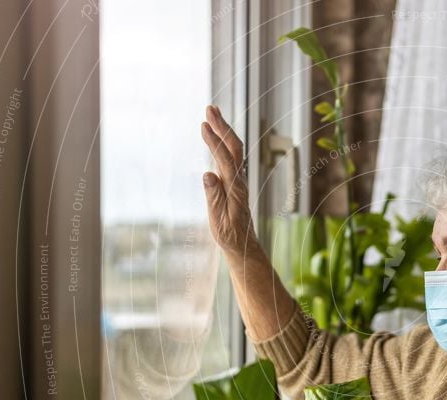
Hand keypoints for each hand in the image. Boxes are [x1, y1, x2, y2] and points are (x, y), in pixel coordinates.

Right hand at [201, 105, 256, 255]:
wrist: (242, 244)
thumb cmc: (230, 236)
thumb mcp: (219, 221)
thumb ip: (214, 197)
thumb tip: (208, 174)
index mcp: (235, 189)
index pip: (225, 160)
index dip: (214, 142)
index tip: (203, 125)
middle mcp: (238, 180)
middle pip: (233, 148)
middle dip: (222, 127)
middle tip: (210, 108)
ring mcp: (236, 180)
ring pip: (233, 150)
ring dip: (223, 130)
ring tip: (212, 112)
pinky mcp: (232, 181)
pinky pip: (229, 156)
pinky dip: (221, 141)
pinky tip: (215, 133)